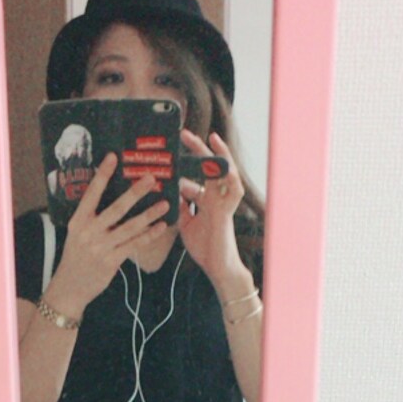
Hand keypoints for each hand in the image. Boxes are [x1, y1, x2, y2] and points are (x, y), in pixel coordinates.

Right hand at [45, 153, 169, 316]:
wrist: (69, 287)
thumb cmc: (76, 256)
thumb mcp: (78, 234)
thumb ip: (93, 218)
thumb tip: (117, 201)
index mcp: (79, 221)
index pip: (91, 193)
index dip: (102, 175)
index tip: (113, 157)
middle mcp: (89, 231)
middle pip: (116, 208)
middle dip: (135, 192)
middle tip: (151, 179)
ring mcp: (101, 247)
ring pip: (130, 227)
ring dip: (149, 214)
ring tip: (165, 203)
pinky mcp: (112, 261)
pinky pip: (134, 245)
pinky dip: (149, 235)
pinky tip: (160, 227)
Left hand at [177, 130, 246, 286]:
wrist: (217, 267)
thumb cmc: (204, 248)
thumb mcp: (185, 224)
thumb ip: (179, 207)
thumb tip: (168, 193)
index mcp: (204, 201)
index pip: (193, 178)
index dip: (182, 167)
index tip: (169, 153)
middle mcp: (214, 198)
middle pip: (207, 168)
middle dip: (197, 150)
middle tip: (184, 134)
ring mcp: (222, 203)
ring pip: (223, 173)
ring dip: (219, 156)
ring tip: (211, 138)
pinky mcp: (227, 211)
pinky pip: (233, 191)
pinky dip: (230, 178)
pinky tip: (225, 165)